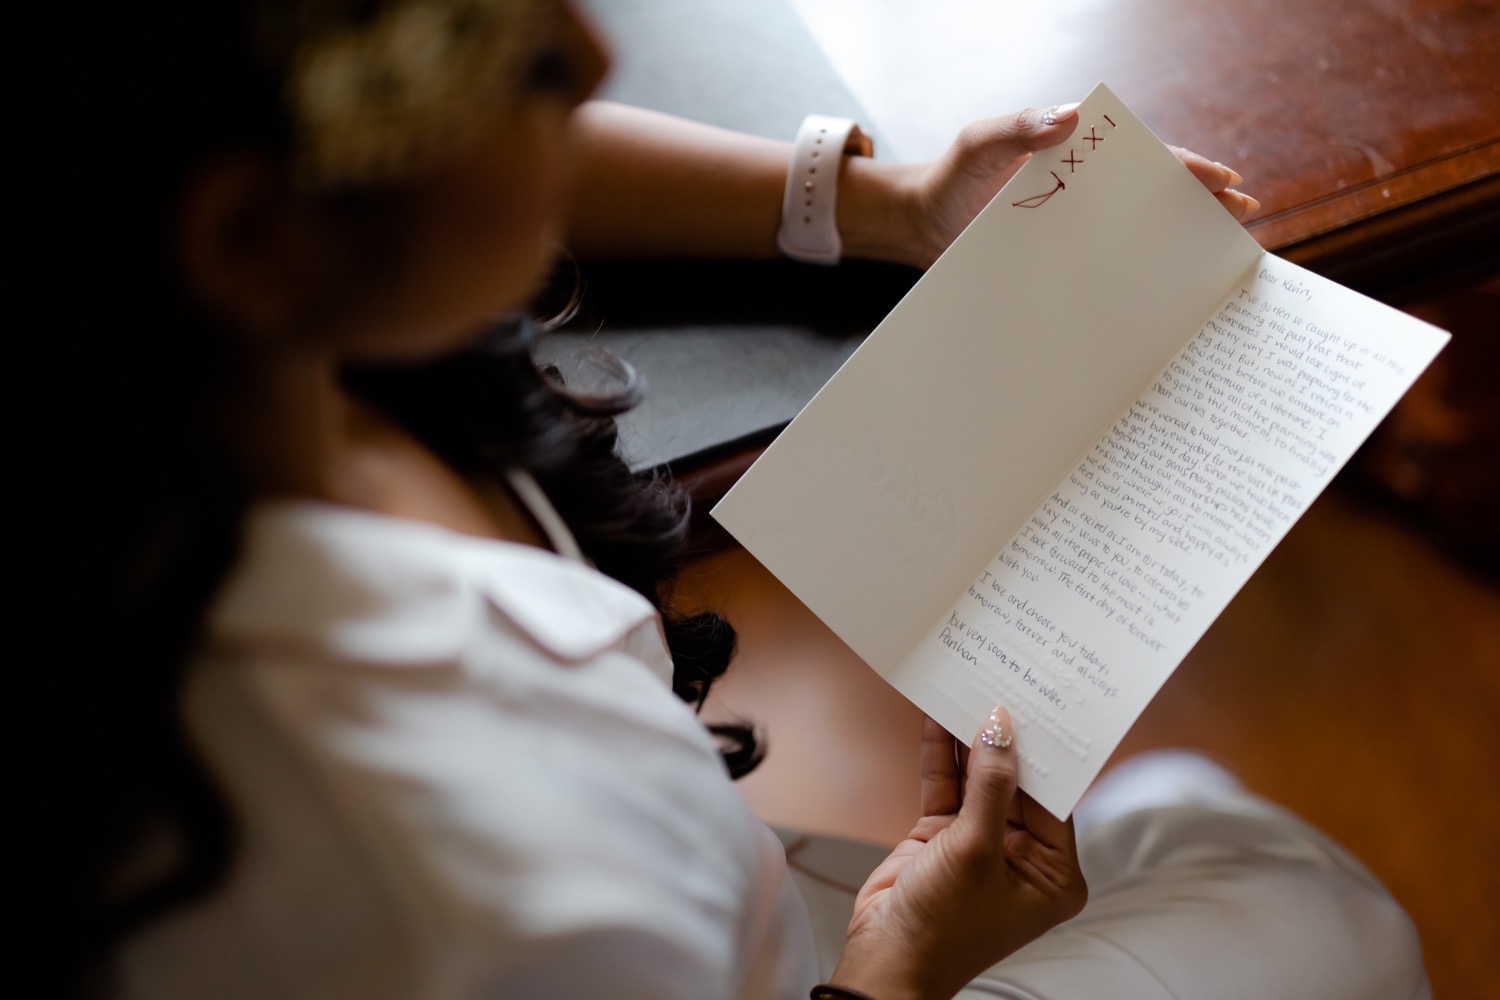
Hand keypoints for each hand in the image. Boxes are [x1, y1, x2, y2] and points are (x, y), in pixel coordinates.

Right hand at [827, 709, 1086, 999]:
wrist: (886, 958)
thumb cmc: (943, 926)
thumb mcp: (976, 851)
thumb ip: (990, 787)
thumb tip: (1001, 729)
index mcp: (1053, 874)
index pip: (1055, 799)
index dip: (1043, 754)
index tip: (1035, 707)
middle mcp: (1022, 856)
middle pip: (1017, 783)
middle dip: (1004, 740)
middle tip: (1000, 688)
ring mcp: (981, 843)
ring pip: (979, 779)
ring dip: (969, 740)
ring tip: (967, 689)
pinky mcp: (943, 835)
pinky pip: (948, 785)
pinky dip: (941, 754)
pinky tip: (936, 717)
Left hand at [842, 105, 1257, 268]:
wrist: (921, 226)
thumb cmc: (950, 178)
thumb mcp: (978, 145)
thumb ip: (1015, 128)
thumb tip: (1068, 116)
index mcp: (1077, 154)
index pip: (1142, 155)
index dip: (1185, 166)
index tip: (1222, 180)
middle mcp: (1085, 189)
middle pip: (1153, 192)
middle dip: (1201, 202)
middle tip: (1244, 216)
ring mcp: (1078, 226)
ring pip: (1139, 229)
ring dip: (1181, 239)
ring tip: (1222, 254)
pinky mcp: (1064, 260)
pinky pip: (1108, 264)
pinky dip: (1140, 274)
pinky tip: (1166, 291)